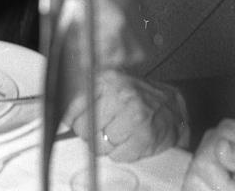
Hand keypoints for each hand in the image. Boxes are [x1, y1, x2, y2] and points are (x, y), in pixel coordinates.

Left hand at [63, 70, 187, 162]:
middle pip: (83, 128)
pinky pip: (117, 156)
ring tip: (122, 133)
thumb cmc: (139, 99)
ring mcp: (132, 115)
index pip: (73, 106)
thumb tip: (61, 117)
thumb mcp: (111, 87)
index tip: (75, 123)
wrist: (173, 108)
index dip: (72, 120)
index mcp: (106, 78)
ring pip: (99, 145)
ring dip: (108, 145)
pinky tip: (132, 140)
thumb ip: (86, 98)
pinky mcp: (143, 136)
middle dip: (91, 134)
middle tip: (106, 128)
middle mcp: (119, 93)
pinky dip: (123, 153)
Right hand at [183, 120, 234, 190]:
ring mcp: (211, 154)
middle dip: (218, 189)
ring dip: (216, 190)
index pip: (203, 163)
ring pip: (194, 183)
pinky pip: (201, 186)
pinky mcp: (213, 169)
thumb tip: (219, 147)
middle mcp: (213, 140)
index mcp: (227, 132)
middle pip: (194, 176)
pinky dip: (216, 189)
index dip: (221, 184)